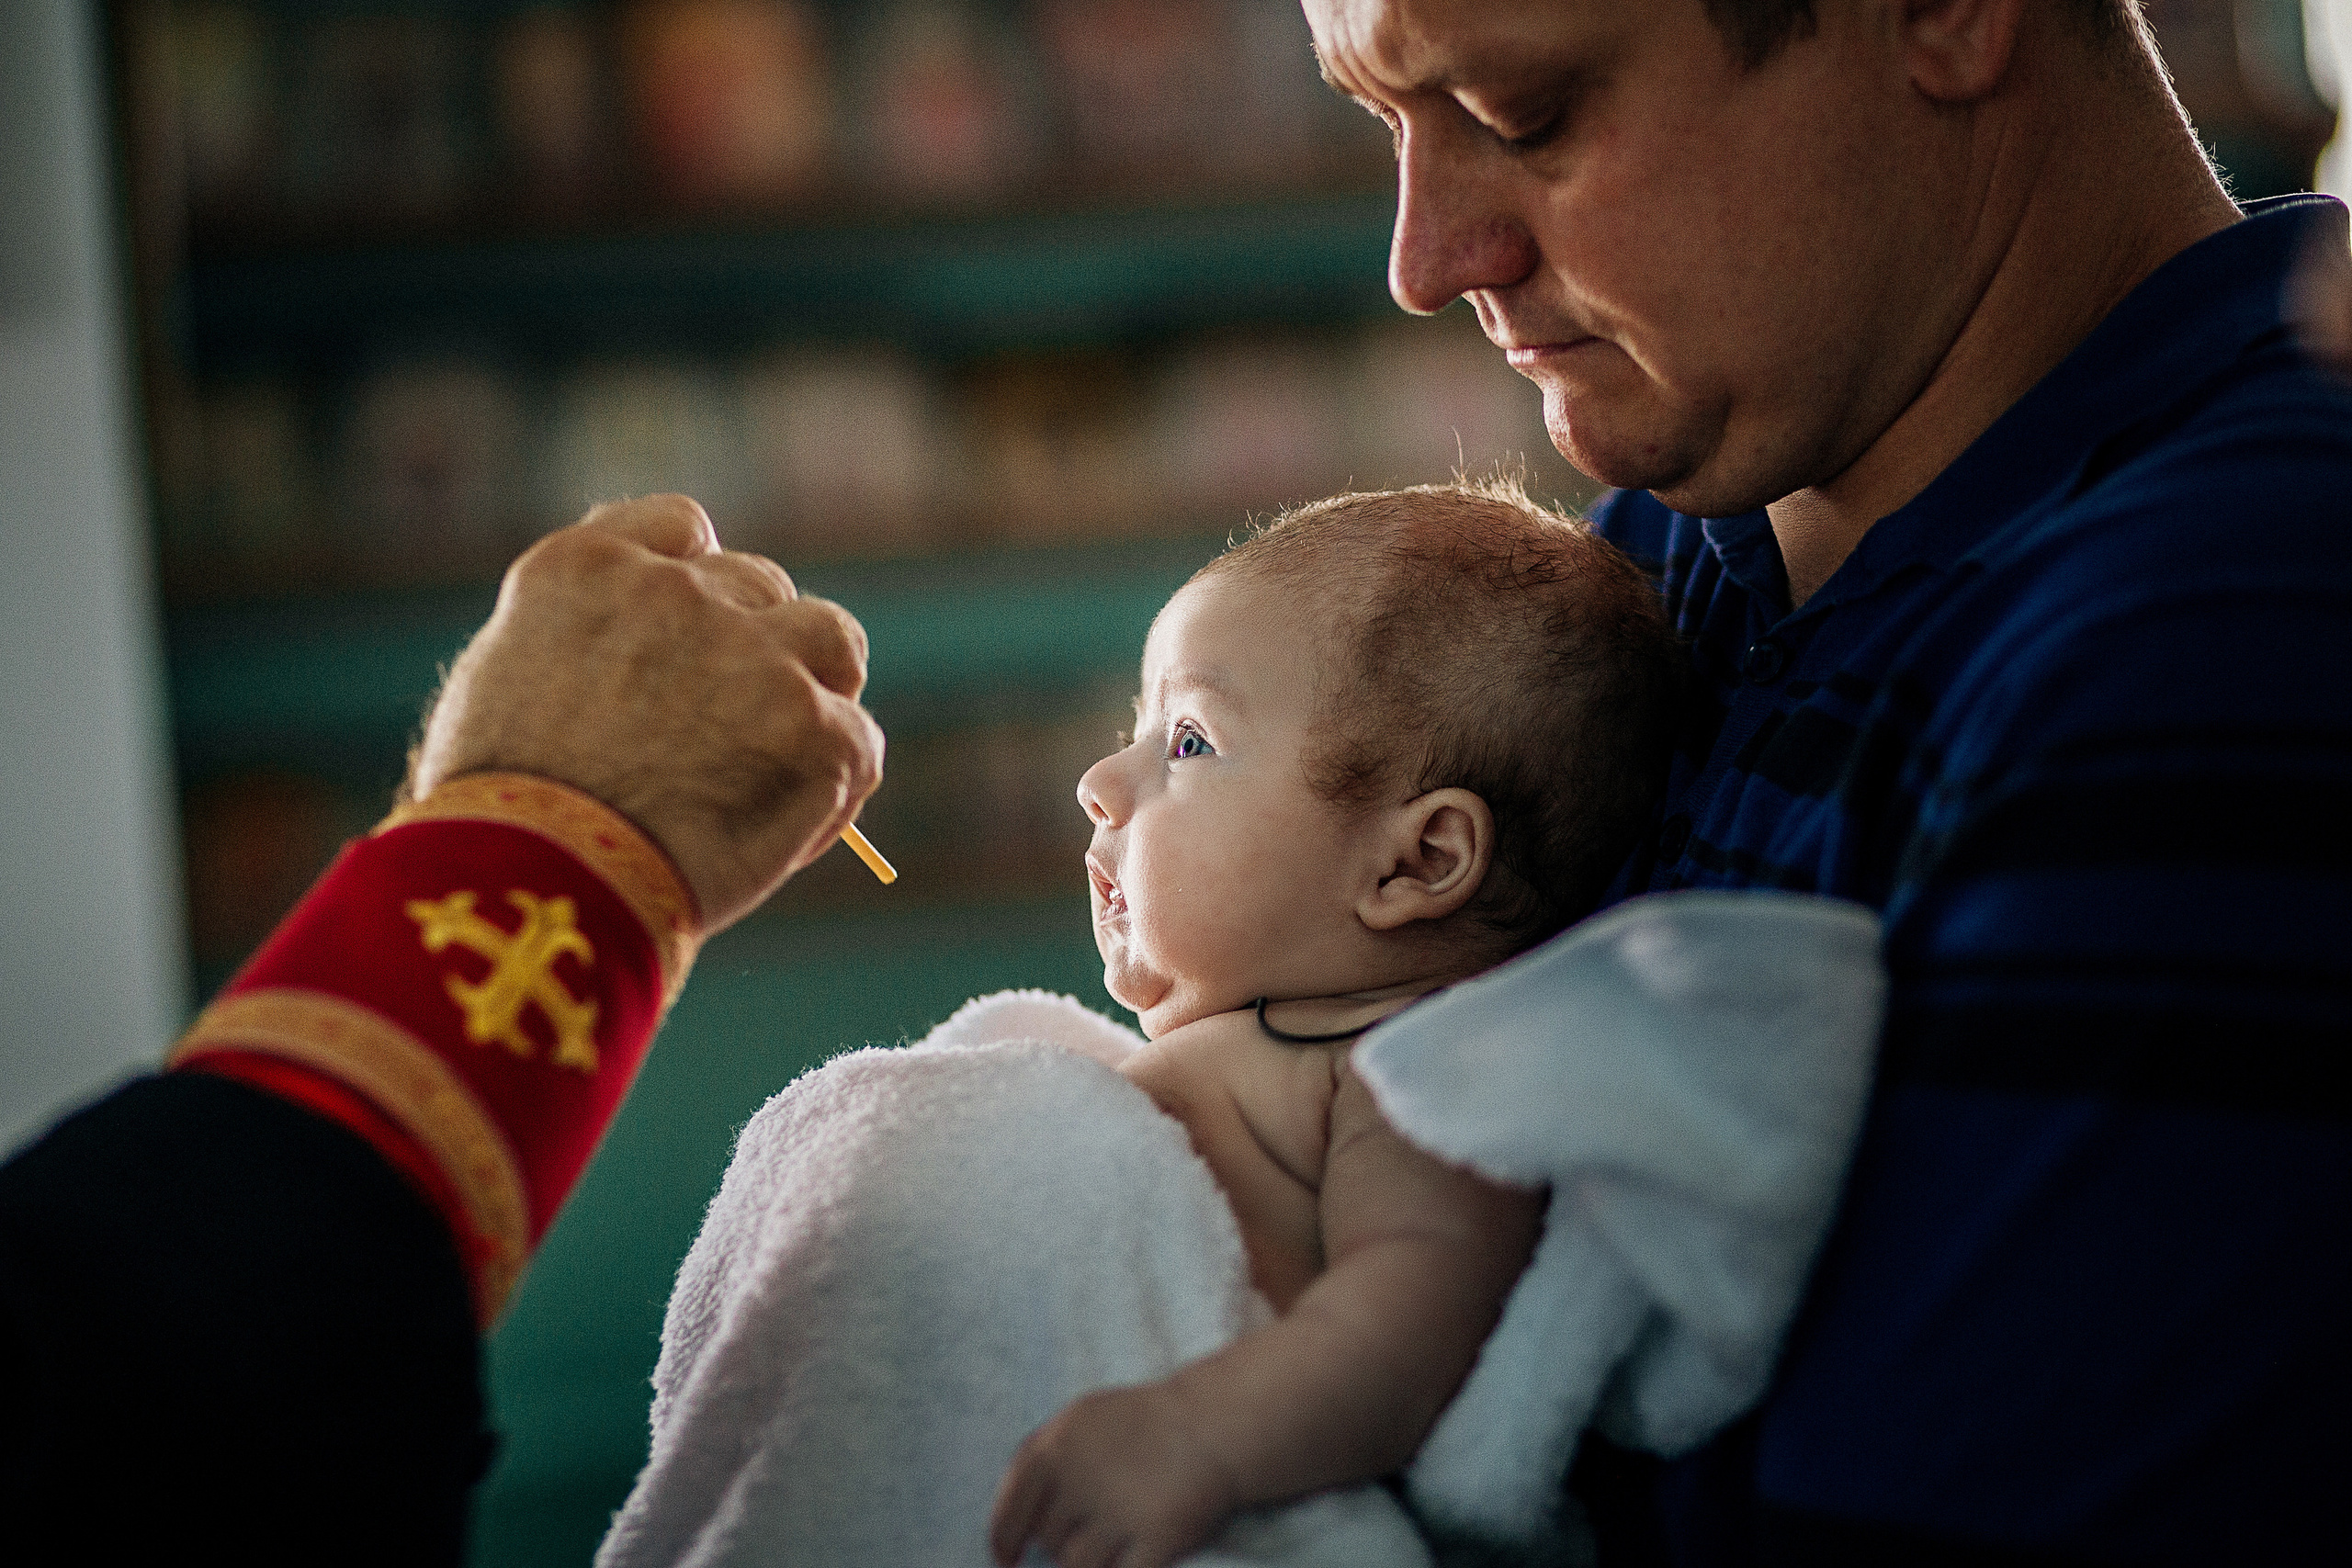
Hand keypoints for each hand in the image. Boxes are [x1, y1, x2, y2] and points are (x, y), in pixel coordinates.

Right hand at [408, 495, 883, 931]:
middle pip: (760, 587)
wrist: (529, 884)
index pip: (685, 531)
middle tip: (732, 729)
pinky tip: (795, 832)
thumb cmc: (495, 818)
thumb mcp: (501, 689)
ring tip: (785, 757)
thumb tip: (637, 647)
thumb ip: (576, 640)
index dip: (703, 583)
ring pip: (829, 638)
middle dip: (753, 648)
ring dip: (820, 687)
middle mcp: (671, 590)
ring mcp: (748, 651)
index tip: (699, 632)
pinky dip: (836, 783)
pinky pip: (856, 739)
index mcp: (585, 567)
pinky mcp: (807, 721)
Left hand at [989, 1382, 1239, 1567]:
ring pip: (1078, 1566)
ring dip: (1090, 1561)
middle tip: (1091, 1526)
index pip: (1009, 1512)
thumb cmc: (1140, 1423)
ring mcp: (1121, 1513)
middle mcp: (1082, 1481)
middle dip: (1061, 1543)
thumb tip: (1013, 1521)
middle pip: (1048, 1543)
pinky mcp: (1157, 1539)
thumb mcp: (1079, 1420)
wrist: (1211, 1424)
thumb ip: (1039, 1461)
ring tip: (1114, 1538)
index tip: (1006, 1561)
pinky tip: (1133, 1554)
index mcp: (1055, 1449)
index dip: (1002, 1543)